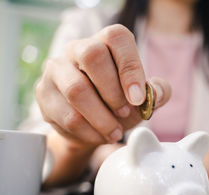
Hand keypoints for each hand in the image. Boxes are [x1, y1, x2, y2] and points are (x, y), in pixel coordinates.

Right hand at [36, 24, 170, 147]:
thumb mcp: (144, 98)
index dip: (130, 67)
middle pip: (92, 55)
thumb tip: (157, 92)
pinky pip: (67, 115)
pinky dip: (89, 132)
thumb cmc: (120, 103)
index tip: (138, 98)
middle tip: (125, 113)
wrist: (91, 126)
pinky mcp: (44, 93)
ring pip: (76, 90)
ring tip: (116, 131)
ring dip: (102, 118)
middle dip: (113, 92)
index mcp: (106, 42)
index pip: (117, 37)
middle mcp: (78, 48)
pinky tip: (100, 135)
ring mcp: (56, 69)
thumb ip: (157, 92)